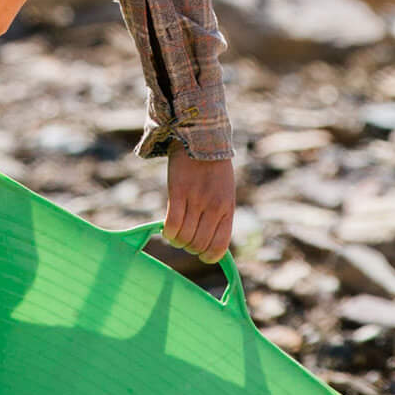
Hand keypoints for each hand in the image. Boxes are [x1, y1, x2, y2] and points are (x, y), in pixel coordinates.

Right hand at [163, 148, 235, 262]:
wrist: (201, 138)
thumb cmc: (213, 169)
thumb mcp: (224, 193)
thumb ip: (218, 216)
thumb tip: (209, 242)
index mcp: (227, 209)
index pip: (219, 247)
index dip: (208, 256)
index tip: (201, 252)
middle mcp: (213, 207)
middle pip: (198, 245)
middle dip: (189, 247)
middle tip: (185, 238)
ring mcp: (196, 200)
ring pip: (184, 237)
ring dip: (177, 240)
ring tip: (175, 233)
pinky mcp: (178, 193)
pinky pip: (172, 224)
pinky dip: (168, 232)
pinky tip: (167, 228)